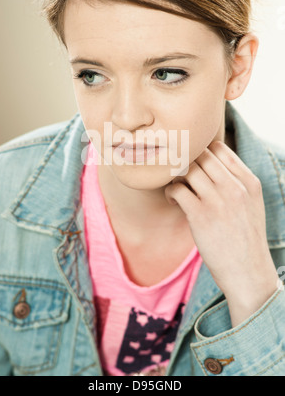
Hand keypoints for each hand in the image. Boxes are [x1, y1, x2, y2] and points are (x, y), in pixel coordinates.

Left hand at [165, 141, 278, 325]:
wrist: (248, 272)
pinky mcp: (200, 215)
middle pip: (201, 154)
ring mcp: (218, 200)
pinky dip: (170, 192)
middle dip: (186, 161)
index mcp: (249, 181)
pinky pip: (177, 189)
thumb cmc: (244, 238)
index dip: (200, 151)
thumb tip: (207, 164)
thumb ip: (235, 181)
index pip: (218, 148)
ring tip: (177, 188)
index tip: (192, 163)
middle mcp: (235, 187)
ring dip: (176, 176)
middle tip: (180, 174)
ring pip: (187, 169)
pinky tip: (174, 201)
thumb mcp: (251, 204)